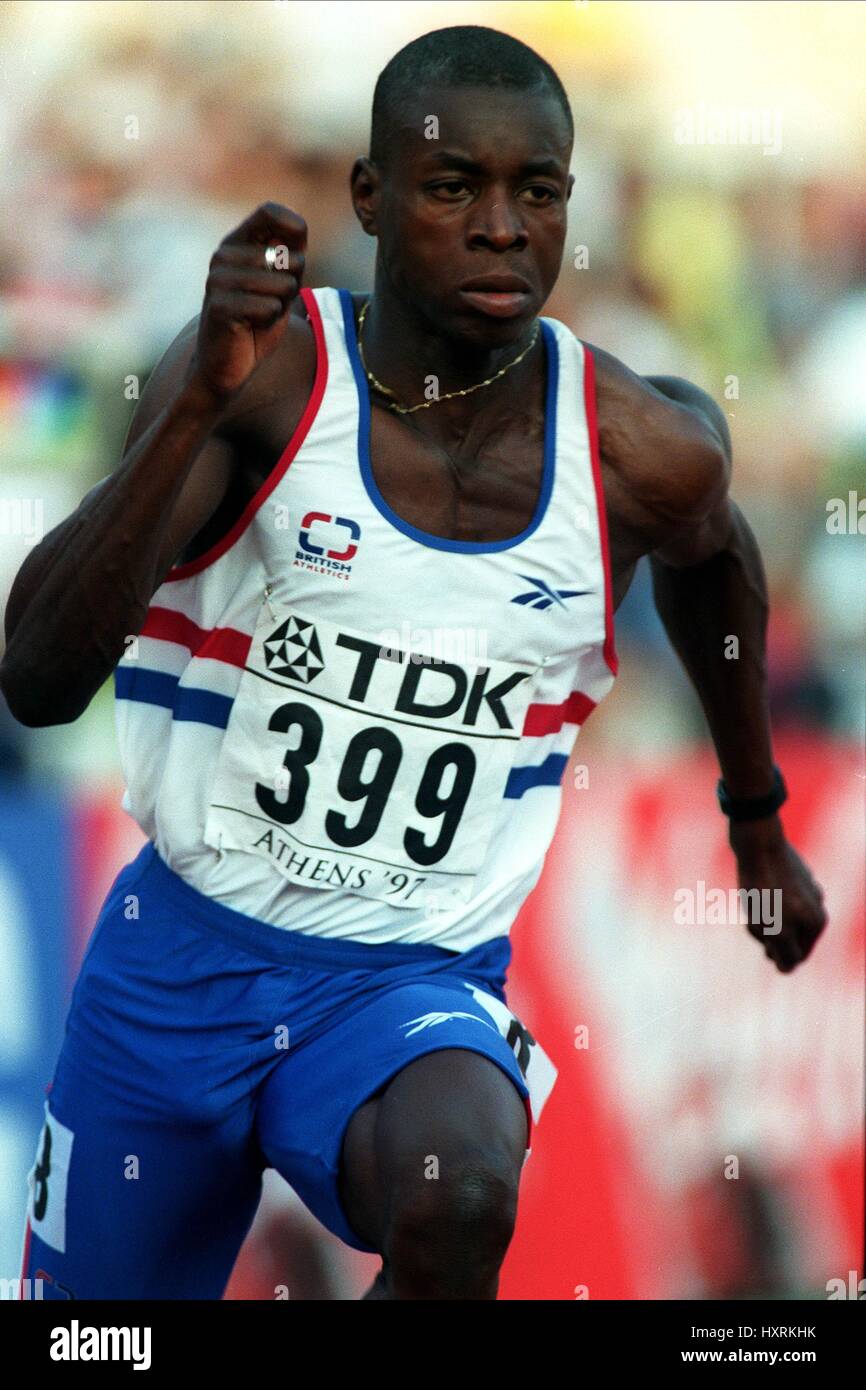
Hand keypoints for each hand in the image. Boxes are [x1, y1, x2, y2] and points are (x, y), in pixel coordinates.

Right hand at [192, 201, 306, 403]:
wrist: (228, 363)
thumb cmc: (257, 320)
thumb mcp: (281, 284)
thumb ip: (291, 255)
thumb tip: (299, 227)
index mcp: (237, 243)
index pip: (268, 211)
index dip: (294, 226)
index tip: (300, 249)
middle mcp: (224, 254)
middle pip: (288, 257)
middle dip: (292, 285)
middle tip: (271, 302)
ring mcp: (219, 279)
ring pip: (282, 284)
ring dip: (280, 306)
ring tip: (259, 315)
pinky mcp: (220, 305)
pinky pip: (270, 307)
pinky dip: (270, 322)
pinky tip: (251, 327)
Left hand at [731, 816, 827, 971]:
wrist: (756, 842)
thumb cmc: (762, 888)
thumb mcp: (770, 929)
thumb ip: (783, 953)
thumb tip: (787, 969)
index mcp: (817, 923)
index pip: (793, 958)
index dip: (770, 949)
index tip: (762, 928)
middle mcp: (817, 907)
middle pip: (784, 939)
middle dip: (765, 933)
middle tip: (756, 911)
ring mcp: (804, 890)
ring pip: (774, 919)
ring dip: (759, 916)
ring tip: (752, 897)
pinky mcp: (787, 875)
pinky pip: (768, 901)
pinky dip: (758, 899)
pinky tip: (753, 884)